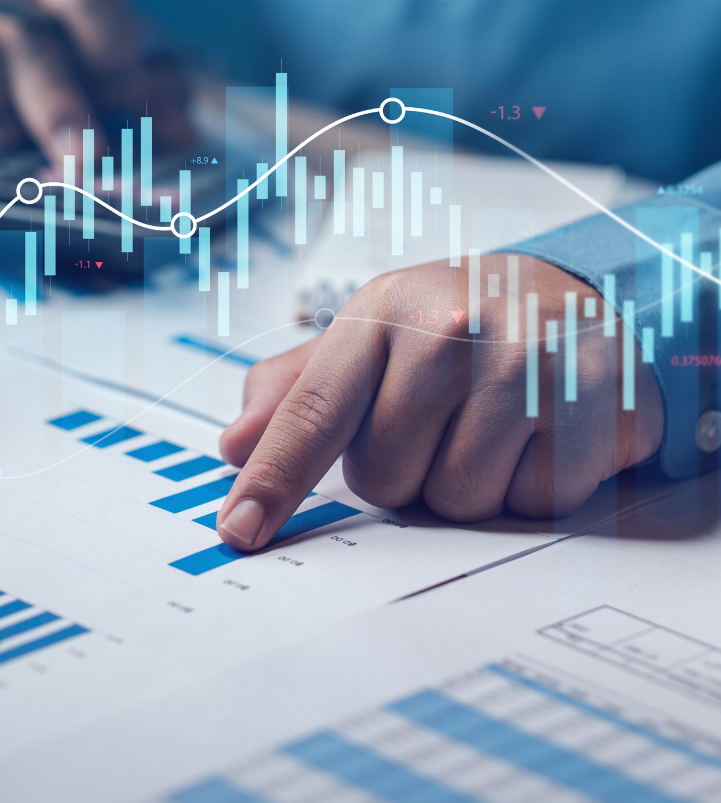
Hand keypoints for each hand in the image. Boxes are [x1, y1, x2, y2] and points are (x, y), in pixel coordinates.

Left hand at [216, 257, 663, 548]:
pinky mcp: (593, 404)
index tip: (240, 529)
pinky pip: (532, 505)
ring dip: (466, 484)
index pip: (314, 410)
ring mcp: (527, 365)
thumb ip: (298, 388)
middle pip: (385, 479)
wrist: (577, 298)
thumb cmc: (457, 326)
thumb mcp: (372, 335)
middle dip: (403, 470)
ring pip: (458, 502)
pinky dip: (529, 487)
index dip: (274, 477)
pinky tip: (538, 434)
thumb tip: (234, 445)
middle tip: (437, 421)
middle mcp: (452, 329)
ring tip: (488, 425)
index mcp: (384, 309)